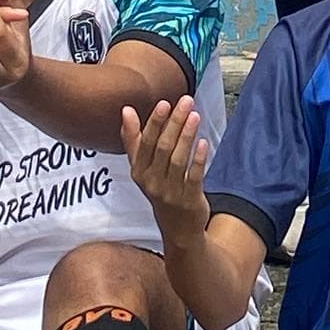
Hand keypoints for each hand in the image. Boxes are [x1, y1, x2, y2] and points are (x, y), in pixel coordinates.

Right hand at [122, 91, 213, 235]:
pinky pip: (194, 177)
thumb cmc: (159, 188)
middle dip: (175, 123)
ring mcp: (170, 192)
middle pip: (163, 148)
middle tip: (186, 101)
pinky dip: (199, 159)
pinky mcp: (189, 200)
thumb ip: (133, 139)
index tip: (164, 103)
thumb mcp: (142, 167)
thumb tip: (126, 110)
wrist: (177, 227)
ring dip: (187, 136)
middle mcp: (152, 183)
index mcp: (139, 171)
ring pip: (178, 160)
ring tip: (195, 116)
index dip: (155, 123)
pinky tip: (204, 142)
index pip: (145, 143)